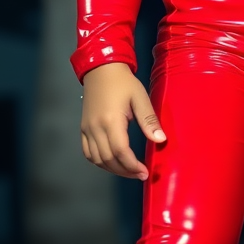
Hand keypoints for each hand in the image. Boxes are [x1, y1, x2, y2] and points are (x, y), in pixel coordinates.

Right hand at [81, 62, 165, 179]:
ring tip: (129, 171)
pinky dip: (99, 162)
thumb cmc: (123, 82)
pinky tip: (112, 162)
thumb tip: (160, 140)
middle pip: (108, 159)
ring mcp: (87, 129)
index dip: (132, 166)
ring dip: (113, 169)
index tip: (145, 172)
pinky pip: (88, 153)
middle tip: (140, 174)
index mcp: (111, 120)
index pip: (121, 151)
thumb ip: (149, 120)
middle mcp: (95, 127)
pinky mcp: (83, 128)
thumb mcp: (140, 97)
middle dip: (125, 171)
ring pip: (97, 159)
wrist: (101, 69)